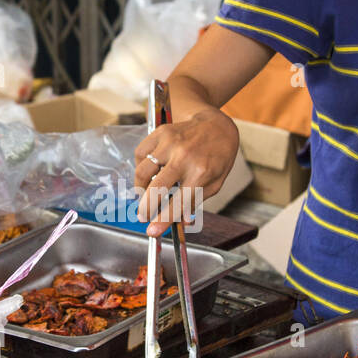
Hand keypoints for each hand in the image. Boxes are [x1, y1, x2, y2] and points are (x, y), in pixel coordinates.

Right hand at [135, 109, 239, 235]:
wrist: (216, 126)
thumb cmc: (217, 157)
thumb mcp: (215, 183)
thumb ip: (196, 201)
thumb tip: (180, 221)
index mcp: (201, 173)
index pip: (178, 203)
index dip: (162, 220)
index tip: (152, 232)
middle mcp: (184, 157)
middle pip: (155, 189)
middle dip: (145, 208)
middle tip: (143, 216)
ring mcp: (170, 143)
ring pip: (142, 172)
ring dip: (139, 189)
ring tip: (144, 195)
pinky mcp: (160, 133)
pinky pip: (140, 154)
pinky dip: (140, 167)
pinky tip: (148, 173)